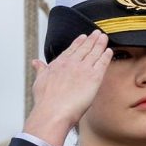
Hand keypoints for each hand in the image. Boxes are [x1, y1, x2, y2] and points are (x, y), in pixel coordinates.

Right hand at [23, 29, 112, 145]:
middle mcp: (71, 63)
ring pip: (94, 53)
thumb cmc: (45, 102)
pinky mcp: (94, 77)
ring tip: (104, 37)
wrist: (52, 112)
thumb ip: (40, 70)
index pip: (71, 50)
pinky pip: (102, 63)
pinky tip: (109, 51)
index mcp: (58, 64)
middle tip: (97, 33)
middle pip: (84, 48)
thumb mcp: (39, 81)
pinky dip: (106, 56)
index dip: (78, 42)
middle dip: (91, 39)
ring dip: (100, 43)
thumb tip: (35, 62)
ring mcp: (83, 69)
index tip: (83, 37)